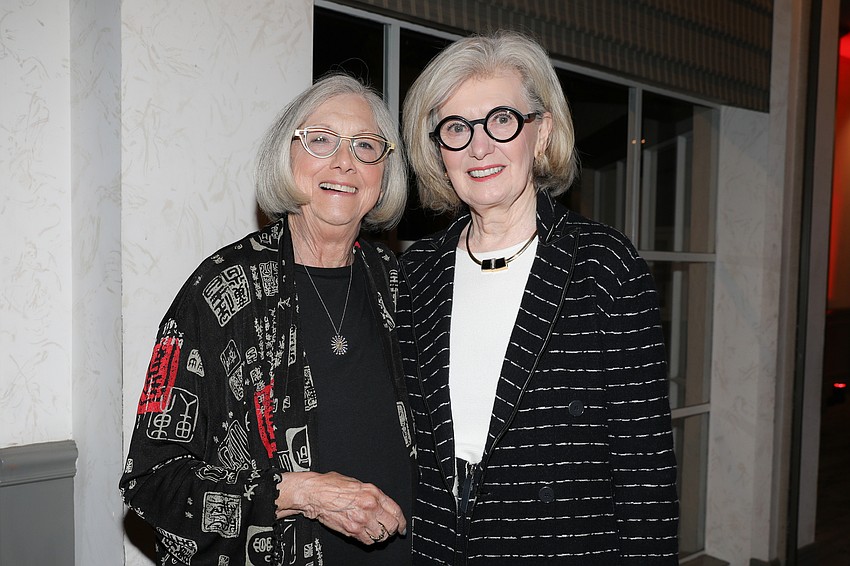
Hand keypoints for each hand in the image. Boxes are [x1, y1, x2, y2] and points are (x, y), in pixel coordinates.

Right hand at [274, 471, 406, 544]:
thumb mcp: (356, 483)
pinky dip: (369, 540)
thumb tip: (380, 502)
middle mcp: (369, 506)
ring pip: (381, 536)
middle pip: (392, 525)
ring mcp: (361, 520)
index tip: (402, 525)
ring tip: (377, 533)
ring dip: (381, 536)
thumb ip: (371, 494)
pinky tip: (366, 535)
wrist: (314, 493)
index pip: (396, 511)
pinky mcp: (351, 530)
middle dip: (393, 529)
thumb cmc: (330, 485)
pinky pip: (368, 541)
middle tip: (390, 530)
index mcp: (373, 492)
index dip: (402, 521)